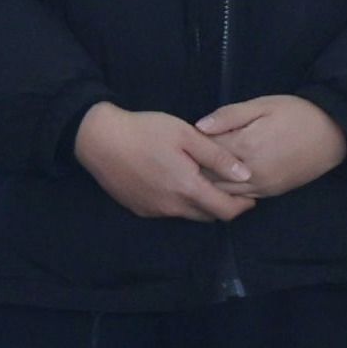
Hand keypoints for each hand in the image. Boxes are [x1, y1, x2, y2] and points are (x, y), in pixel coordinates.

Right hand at [76, 102, 258, 222]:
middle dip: (223, 205)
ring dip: (199, 203)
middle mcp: (172, 207)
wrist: (97, 138)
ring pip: (188, 214)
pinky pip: (168, 211)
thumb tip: (246, 175)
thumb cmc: (144, 131)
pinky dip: (178, 201)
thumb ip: (218, 156)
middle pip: (209, 216)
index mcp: (188, 188)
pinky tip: (171, 181)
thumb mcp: (186, 135)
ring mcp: (154, 210)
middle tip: (226, 186)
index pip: (226, 211)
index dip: (243, 206)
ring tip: (199, 182)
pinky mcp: (139, 209)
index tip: (249, 195)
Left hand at [191, 95, 346, 200]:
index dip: (190, 146)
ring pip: (221, 191)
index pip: (204, 152)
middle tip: (184, 157)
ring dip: (207, 182)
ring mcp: (262, 186)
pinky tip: (218, 181)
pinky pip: (240, 198)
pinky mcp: (271, 193)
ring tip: (197, 169)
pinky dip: (225, 191)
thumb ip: (229, 116)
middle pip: (208, 175)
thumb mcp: (262, 105)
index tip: (182, 140)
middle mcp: (251, 171)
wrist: (336, 133)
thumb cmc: (296, 113)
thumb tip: (198, 126)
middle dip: (194, 166)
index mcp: (246, 145)